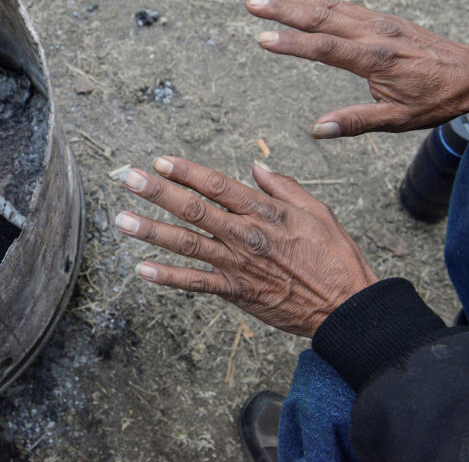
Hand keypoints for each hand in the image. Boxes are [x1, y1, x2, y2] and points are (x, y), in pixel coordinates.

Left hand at [117, 157, 377, 336]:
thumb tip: (257, 166)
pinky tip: (142, 269)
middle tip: (127, 178)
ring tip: (122, 221)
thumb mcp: (317, 211)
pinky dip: (168, 277)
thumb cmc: (335, 257)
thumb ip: (283, 187)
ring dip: (152, 231)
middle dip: (157, 192)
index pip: (217, 185)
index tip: (160, 161)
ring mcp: (238, 264)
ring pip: (187, 244)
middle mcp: (245, 235)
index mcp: (264, 212)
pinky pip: (196, 283)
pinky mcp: (236, 291)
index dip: (186, 171)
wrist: (346, 306)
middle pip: (193, 209)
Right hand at [246, 0, 468, 137]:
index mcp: (377, 59)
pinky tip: (298, 0)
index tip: (262, 39)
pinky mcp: (383, 19)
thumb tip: (317, 130)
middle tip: (251, 3)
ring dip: (294, 0)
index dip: (292, 44)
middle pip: (322, 15)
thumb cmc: (438, 99)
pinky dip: (316, 1)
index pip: (325, 48)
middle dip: (283, 8)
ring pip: (330, 5)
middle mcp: (375, 34)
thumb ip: (356, 122)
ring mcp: (379, 22)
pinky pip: (343, 5)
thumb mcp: (399, 119)